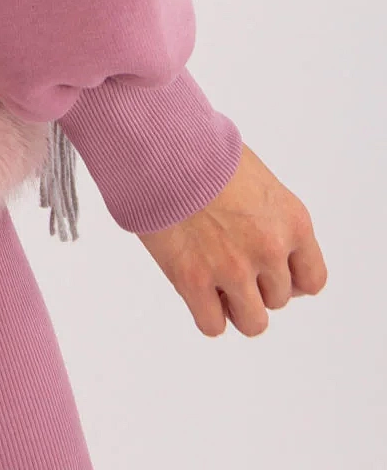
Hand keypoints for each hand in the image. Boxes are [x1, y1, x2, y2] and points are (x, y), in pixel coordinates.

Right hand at [137, 142, 326, 335]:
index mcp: (292, 221)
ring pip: (253, 322)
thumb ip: (267, 213)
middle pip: (278, 299)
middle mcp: (269, 249)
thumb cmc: (200, 148)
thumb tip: (261, 236)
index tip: (270, 272)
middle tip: (229, 261)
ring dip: (236, 306)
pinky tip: (195, 290)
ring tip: (215, 282)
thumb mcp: (254, 175)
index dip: (290, 279)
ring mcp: (232, 268)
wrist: (158, 143)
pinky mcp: (193, 280)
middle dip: (256, 285)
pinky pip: (213, 325)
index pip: (312, 279)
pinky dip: (206, 314)